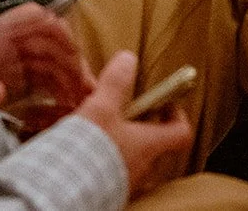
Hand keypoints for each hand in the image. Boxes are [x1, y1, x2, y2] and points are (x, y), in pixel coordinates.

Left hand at [0, 2, 93, 128]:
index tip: (74, 53)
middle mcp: (5, 45)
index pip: (32, 17)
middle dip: (72, 61)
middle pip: (49, 41)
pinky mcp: (12, 81)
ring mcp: (11, 63)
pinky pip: (44, 79)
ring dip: (71, 77)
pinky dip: (60, 89)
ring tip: (84, 101)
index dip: (57, 29)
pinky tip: (70, 106)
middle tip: (88, 88)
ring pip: (51, 61)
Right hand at [73, 51, 192, 196]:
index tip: (165, 102)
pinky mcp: (107, 189)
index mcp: (149, 145)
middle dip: (140, 126)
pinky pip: (112, 170)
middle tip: (123, 111)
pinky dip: (103, 158)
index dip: (177, 115)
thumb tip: (128, 59)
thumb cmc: (90, 149)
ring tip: (97, 129)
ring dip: (119, 142)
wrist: (65, 189)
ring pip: (132, 157)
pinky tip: (83, 149)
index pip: (181, 132)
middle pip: (154, 143)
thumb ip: (116, 82)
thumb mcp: (102, 107)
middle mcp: (143, 167)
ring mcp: (126, 181)